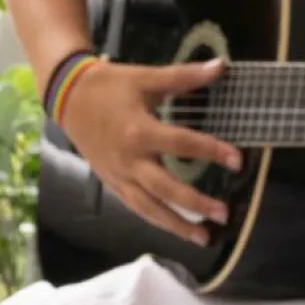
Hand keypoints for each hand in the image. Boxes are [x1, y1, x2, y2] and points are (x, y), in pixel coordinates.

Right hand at [57, 59, 243, 245]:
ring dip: (176, 224)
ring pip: (148, 207)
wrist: (67, 97)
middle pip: (165, 189)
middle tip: (223, 214)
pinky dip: (155, 219)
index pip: (183, 145)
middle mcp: (129, 160)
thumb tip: (221, 67)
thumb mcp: (145, 77)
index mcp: (139, 132)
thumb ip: (183, 76)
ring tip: (202, 237)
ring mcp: (118, 175)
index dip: (212, 152)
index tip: (237, 161)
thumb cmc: (108, 86)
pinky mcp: (111, 181)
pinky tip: (173, 227)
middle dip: (195, 204)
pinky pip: (134, 206)